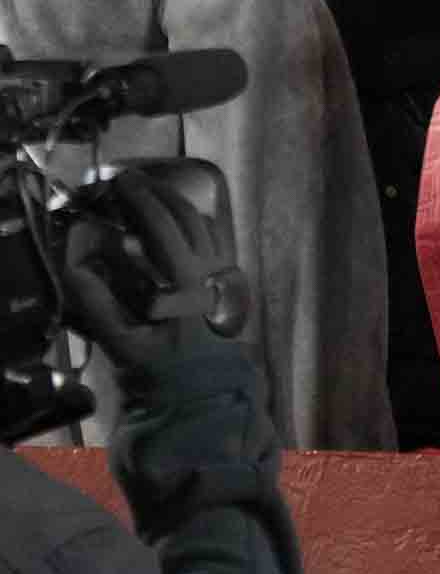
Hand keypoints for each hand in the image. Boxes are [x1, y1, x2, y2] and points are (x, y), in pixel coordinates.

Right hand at [62, 165, 241, 375]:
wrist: (203, 394)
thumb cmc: (159, 371)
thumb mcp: (121, 344)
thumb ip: (96, 307)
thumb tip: (76, 268)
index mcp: (183, 283)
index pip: (160, 228)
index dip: (138, 201)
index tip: (116, 185)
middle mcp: (208, 271)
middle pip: (186, 218)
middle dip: (157, 193)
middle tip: (129, 180)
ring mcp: (223, 274)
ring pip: (205, 224)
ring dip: (178, 202)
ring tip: (151, 190)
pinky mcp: (229, 281)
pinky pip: (217, 239)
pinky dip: (196, 220)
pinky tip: (180, 217)